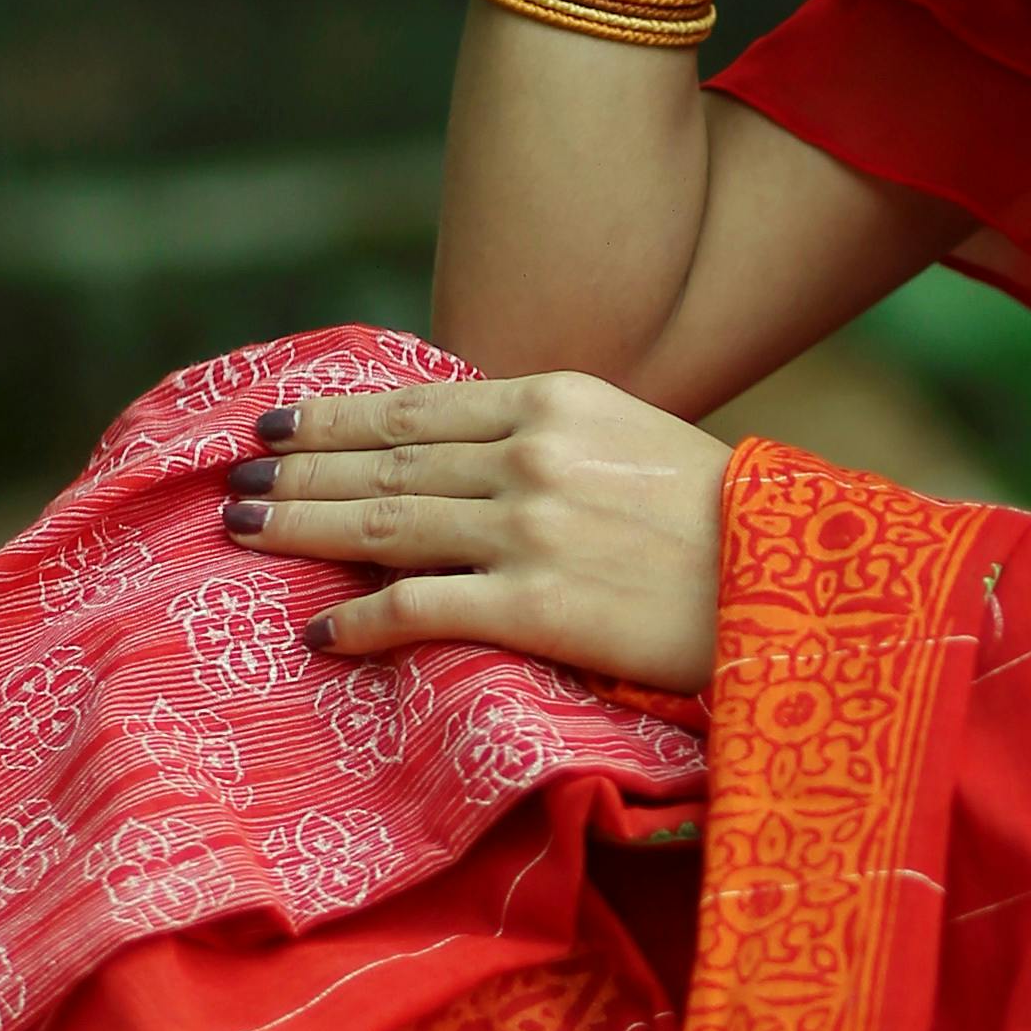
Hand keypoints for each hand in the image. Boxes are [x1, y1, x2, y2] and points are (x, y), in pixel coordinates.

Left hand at [226, 376, 731, 688]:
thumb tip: (467, 456)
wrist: (796, 580)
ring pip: (384, 522)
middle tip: (233, 482)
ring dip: (302, 528)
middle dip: (298, 472)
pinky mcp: (534, 605)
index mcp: (556, 400)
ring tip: (243, 532)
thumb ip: (551, 439)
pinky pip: (418, 608)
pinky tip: (320, 631)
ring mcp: (527, 529)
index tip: (278, 425)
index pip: (416, 406)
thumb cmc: (728, 519)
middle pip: (384, 459)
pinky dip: (359, 619)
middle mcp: (530, 453)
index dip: (335, 418)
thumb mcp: (636, 441)